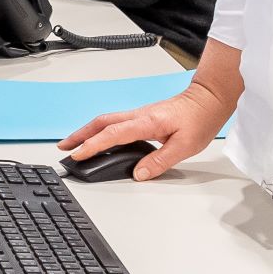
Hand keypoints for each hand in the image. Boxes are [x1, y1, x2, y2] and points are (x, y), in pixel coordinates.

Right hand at [57, 78, 232, 180]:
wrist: (208, 99)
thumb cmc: (199, 119)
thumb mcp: (184, 146)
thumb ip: (160, 161)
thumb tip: (138, 174)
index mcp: (146, 122)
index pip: (112, 134)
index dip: (93, 145)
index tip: (78, 154)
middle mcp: (138, 116)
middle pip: (100, 123)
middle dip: (79, 135)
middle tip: (64, 148)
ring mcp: (139, 115)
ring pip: (105, 121)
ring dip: (87, 132)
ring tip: (75, 144)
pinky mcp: (142, 118)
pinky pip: (114, 123)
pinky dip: (100, 130)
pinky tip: (100, 139)